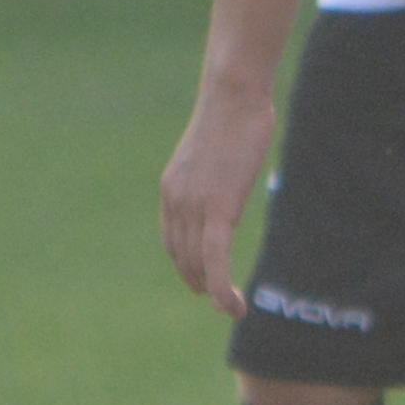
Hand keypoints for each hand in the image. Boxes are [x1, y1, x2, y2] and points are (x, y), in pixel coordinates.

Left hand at [158, 71, 276, 308]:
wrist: (232, 96)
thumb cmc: (233, 113)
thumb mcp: (215, 149)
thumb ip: (215, 172)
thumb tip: (230, 174)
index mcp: (172, 187)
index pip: (172, 239)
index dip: (186, 263)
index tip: (199, 277)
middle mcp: (175, 201)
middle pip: (183, 256)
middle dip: (199, 282)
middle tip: (220, 300)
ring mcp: (193, 207)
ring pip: (199, 264)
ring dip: (213, 292)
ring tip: (230, 308)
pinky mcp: (217, 210)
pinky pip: (215, 261)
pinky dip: (220, 289)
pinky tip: (232, 306)